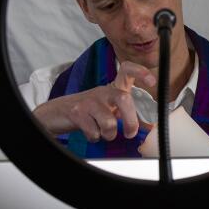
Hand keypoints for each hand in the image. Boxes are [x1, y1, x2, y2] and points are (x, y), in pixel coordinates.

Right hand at [33, 62, 155, 140]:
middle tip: (130, 133)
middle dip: (131, 120)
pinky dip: (95, 138)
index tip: (152, 81)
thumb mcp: (109, 109)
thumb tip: (149, 126)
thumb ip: (127, 115)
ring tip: (103, 133)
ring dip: (109, 134)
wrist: (56, 112)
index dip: (140, 72)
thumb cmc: (88, 110)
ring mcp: (88, 102)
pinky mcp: (76, 113)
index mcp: (112, 88)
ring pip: (109, 122)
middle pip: (123, 99)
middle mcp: (101, 92)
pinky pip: (94, 131)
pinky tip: (91, 133)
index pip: (126, 70)